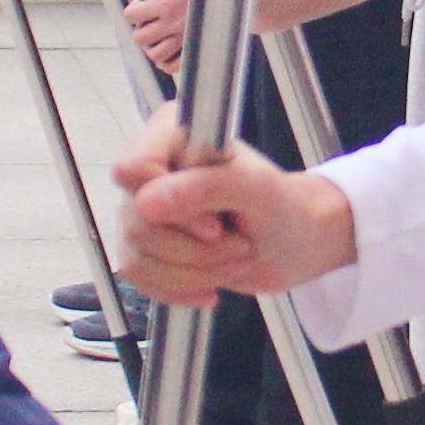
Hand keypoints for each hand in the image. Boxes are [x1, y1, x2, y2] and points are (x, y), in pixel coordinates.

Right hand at [111, 112, 358, 305]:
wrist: (291, 245)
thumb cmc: (280, 206)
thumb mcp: (256, 189)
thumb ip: (206, 187)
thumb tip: (146, 203)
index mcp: (172, 134)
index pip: (133, 169)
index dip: (170, 206)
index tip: (214, 225)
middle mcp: (150, 169)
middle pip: (138, 221)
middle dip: (195, 249)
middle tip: (239, 245)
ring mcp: (141, 208)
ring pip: (137, 256)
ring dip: (193, 272)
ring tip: (231, 261)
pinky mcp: (143, 245)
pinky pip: (138, 277)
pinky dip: (179, 289)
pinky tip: (209, 287)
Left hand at [125, 0, 193, 76]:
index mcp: (165, 3)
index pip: (132, 14)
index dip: (133, 9)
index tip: (140, 5)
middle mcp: (173, 24)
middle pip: (140, 37)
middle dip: (140, 28)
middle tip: (148, 21)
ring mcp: (184, 40)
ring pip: (154, 55)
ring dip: (152, 46)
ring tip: (157, 36)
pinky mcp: (195, 49)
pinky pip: (172, 66)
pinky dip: (165, 61)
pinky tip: (167, 50)